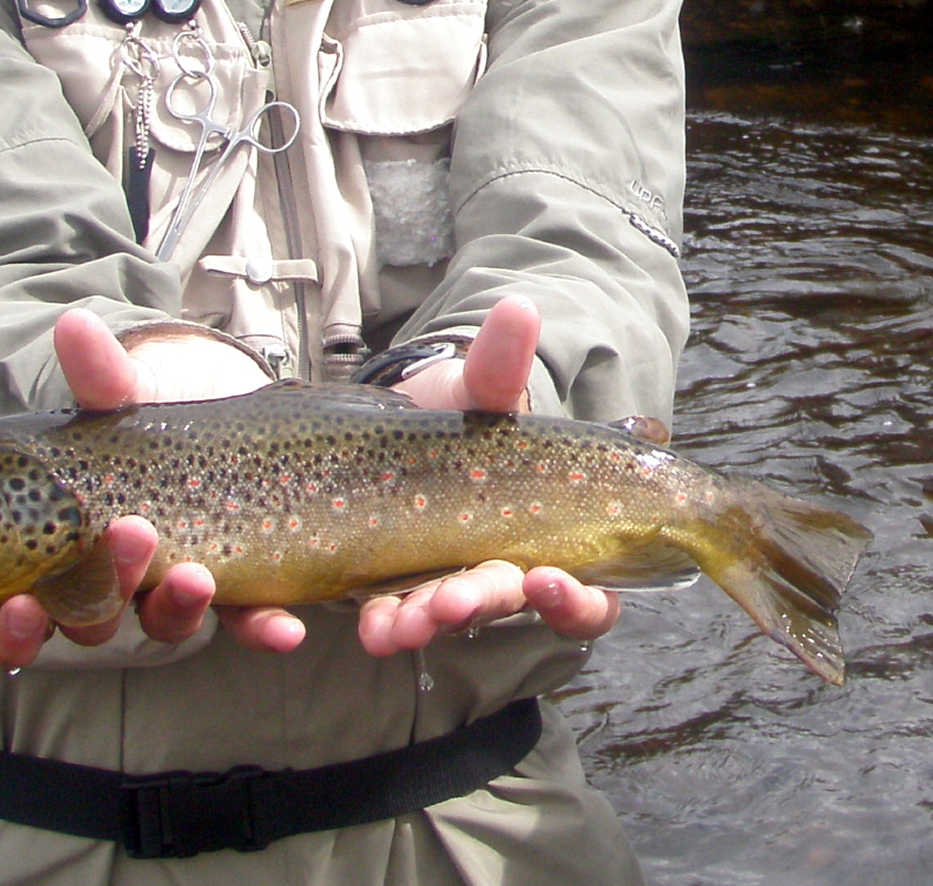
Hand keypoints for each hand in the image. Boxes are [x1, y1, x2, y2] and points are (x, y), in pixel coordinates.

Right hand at [0, 307, 302, 670]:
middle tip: (132, 539)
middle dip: (105, 596)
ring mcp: (176, 585)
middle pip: (92, 622)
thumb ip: (103, 375)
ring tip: (200, 575)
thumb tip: (73, 326)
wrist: (235, 401)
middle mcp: (113, 581)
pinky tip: (286, 630)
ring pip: (166, 623)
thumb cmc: (159, 407)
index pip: (21, 612)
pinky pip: (245, 622)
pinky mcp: (240, 583)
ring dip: (179, 609)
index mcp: (61, 549)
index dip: (13, 625)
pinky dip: (263, 629)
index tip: (20, 602)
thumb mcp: (132, 392)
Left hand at [359, 296, 622, 656]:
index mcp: (545, 539)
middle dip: (478, 607)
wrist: (388, 423)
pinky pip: (379, 621)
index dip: (576, 601)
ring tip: (392, 625)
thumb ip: (500, 364)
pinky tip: (346, 624)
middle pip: (503, 609)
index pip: (586, 597)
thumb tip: (519, 306)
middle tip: (451, 602)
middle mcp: (498, 574)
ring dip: (417, 626)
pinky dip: (368, 625)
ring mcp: (440, 587)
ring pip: (438, 622)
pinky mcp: (384, 591)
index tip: (546, 577)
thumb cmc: (457, 418)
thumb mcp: (479, 394)